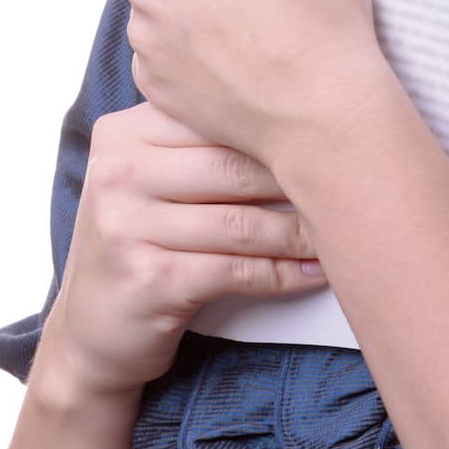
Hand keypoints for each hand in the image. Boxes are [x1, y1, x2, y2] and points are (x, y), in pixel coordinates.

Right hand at [39, 101, 326, 400]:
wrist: (92, 334)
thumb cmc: (142, 243)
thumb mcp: (152, 179)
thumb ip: (202, 141)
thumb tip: (305, 114)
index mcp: (125, 131)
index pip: (218, 117)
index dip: (283, 125)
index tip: (339, 128)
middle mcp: (119, 171)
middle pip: (235, 166)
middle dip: (302, 176)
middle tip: (357, 178)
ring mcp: (126, 226)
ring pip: (242, 221)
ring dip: (302, 230)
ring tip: (345, 229)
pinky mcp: (146, 279)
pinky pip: (236, 270)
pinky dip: (284, 273)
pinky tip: (315, 271)